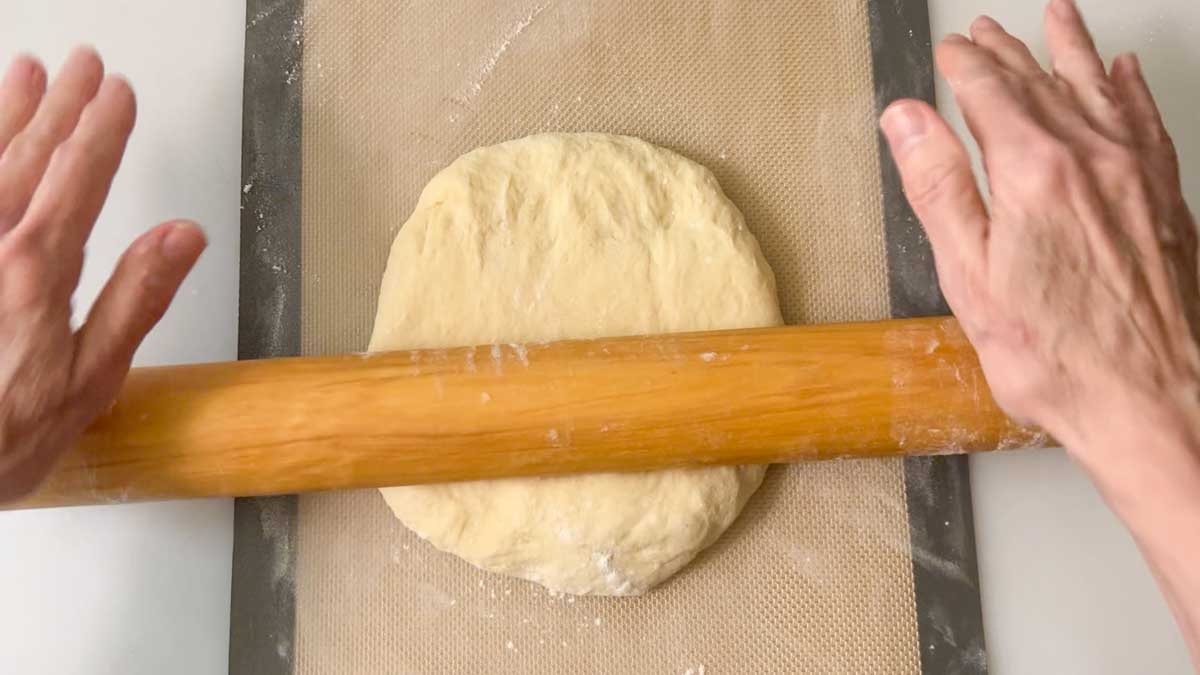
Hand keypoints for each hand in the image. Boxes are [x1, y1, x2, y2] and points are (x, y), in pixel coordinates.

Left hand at [0, 48, 204, 500]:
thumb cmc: (1, 436)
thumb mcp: (93, 378)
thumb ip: (136, 298)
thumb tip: (182, 238)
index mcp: (37, 268)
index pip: (81, 176)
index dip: (104, 129)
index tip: (119, 93)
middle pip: (29, 155)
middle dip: (60, 105)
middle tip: (80, 65)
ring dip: (7, 114)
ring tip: (23, 74)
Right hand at [880, 0, 1199, 660]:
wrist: (1149, 397)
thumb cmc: (1057, 355)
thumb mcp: (969, 276)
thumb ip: (938, 186)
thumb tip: (907, 120)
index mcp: (1033, 173)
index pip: (989, 92)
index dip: (962, 65)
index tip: (948, 53)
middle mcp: (1091, 158)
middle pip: (1040, 81)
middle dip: (1006, 52)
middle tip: (983, 34)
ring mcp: (1134, 173)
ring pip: (1097, 87)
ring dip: (1069, 49)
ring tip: (1057, 19)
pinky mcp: (1163, 195)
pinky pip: (1144, 118)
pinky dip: (1128, 88)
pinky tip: (1122, 73)